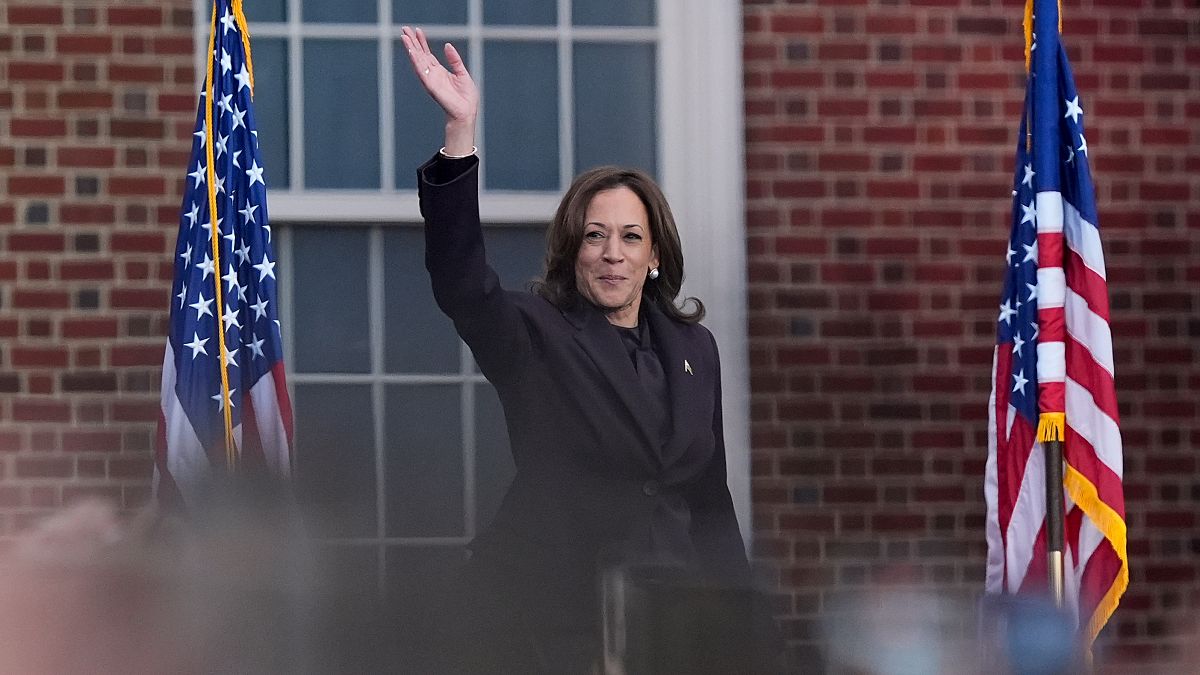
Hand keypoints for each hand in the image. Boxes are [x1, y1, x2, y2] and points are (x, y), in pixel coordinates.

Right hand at [401, 26, 477, 154]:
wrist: (466, 112)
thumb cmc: (465, 97)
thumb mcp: (462, 73)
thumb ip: (454, 60)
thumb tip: (448, 45)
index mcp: (439, 71)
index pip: (427, 54)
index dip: (422, 42)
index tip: (417, 30)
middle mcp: (432, 74)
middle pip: (420, 55)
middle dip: (412, 42)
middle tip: (404, 29)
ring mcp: (430, 80)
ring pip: (418, 61)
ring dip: (410, 49)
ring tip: (404, 37)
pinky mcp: (431, 86)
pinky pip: (422, 71)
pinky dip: (416, 61)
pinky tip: (412, 52)